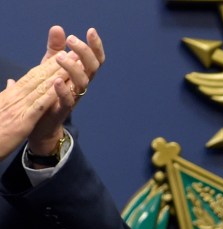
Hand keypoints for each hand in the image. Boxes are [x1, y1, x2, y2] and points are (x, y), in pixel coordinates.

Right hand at [0, 57, 65, 159]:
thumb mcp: (0, 106)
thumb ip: (7, 93)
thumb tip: (11, 82)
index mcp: (11, 95)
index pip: (31, 77)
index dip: (47, 66)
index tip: (60, 56)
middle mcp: (15, 97)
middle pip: (38, 77)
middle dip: (55, 65)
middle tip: (72, 53)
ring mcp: (19, 107)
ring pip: (40, 87)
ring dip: (56, 75)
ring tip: (70, 64)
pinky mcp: (23, 121)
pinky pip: (38, 106)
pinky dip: (49, 95)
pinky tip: (59, 87)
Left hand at [27, 26, 105, 155]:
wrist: (42, 120)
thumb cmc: (49, 91)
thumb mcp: (50, 66)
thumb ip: (55, 48)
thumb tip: (58, 28)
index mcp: (81, 73)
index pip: (95, 59)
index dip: (96, 46)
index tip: (91, 31)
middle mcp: (81, 85)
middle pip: (93, 68)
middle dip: (85, 52)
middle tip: (72, 40)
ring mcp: (75, 97)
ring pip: (83, 82)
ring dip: (74, 68)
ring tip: (60, 57)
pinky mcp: (64, 109)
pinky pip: (68, 100)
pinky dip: (63, 90)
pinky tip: (56, 80)